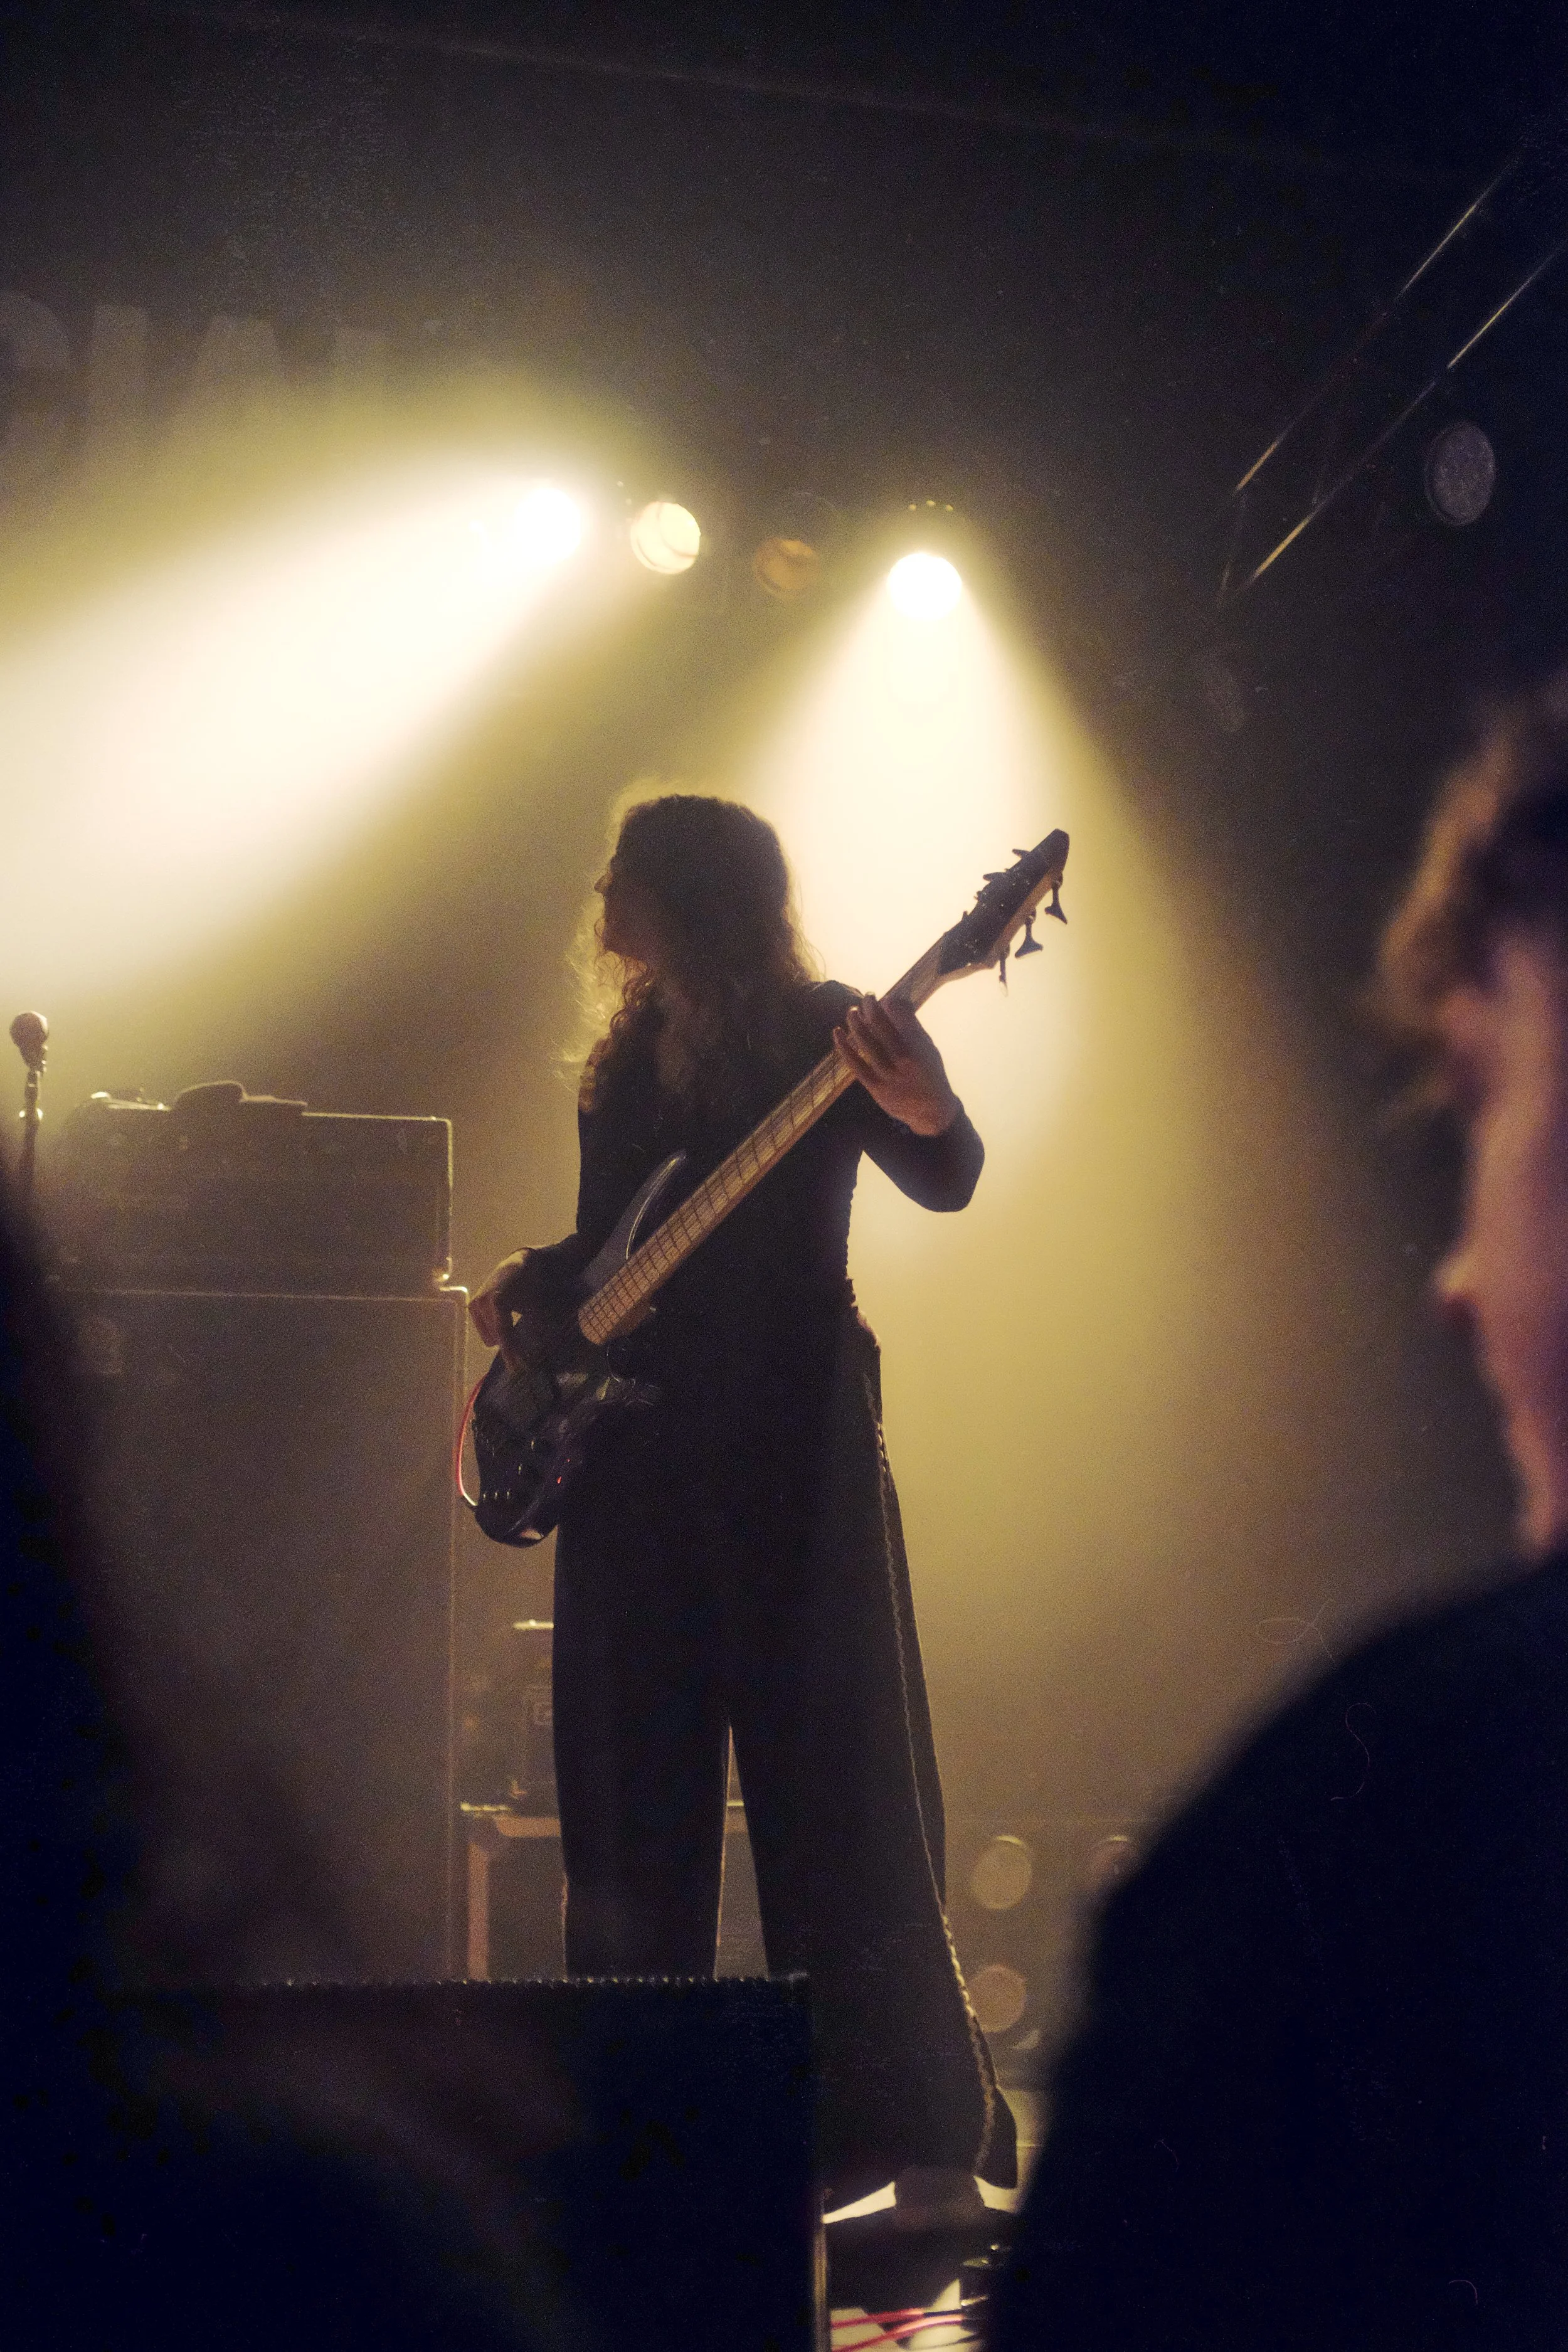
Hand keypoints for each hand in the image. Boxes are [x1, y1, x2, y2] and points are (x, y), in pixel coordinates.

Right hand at [469, 1250, 555, 1370]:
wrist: (519, 1264)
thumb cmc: (531, 1284)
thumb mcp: (536, 1306)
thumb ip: (537, 1328)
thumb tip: (540, 1352)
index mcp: (497, 1299)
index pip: (504, 1332)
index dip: (512, 1351)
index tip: (521, 1369)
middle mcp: (482, 1301)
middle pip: (495, 1336)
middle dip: (510, 1350)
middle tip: (524, 1364)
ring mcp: (475, 1303)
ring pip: (489, 1335)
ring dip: (503, 1342)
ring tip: (518, 1348)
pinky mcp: (473, 1306)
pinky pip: (484, 1329)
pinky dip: (496, 1334)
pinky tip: (507, 1335)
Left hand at [833, 995, 959, 1134]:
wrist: (932, 1111)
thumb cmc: (929, 1072)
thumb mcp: (928, 1047)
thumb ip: (912, 1025)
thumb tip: (893, 1000)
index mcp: (920, 1047)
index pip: (900, 1017)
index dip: (888, 1004)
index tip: (883, 998)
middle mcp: (905, 1060)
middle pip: (881, 1027)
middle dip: (871, 1007)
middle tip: (867, 997)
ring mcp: (889, 1075)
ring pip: (866, 1043)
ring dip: (856, 1023)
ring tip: (852, 1011)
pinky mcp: (876, 1088)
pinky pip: (855, 1064)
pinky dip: (844, 1047)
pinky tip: (838, 1032)